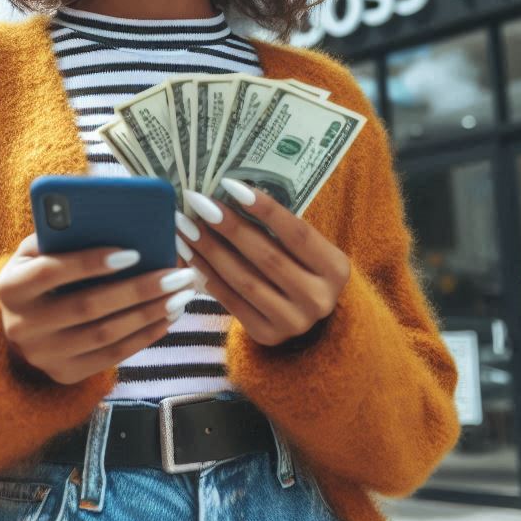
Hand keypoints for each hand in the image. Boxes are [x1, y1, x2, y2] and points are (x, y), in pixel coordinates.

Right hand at [0, 233, 199, 384]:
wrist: (20, 323)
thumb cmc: (39, 272)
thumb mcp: (37, 250)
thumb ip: (63, 234)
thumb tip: (110, 218)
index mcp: (10, 286)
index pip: (51, 272)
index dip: (90, 262)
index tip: (133, 252)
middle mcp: (22, 326)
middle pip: (87, 307)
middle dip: (138, 289)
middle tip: (177, 275)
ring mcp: (44, 355)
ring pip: (105, 335)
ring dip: (149, 313)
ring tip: (182, 294)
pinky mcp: (65, 374)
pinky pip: (113, 356)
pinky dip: (145, 336)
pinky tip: (169, 317)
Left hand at [177, 178, 350, 347]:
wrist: (309, 320)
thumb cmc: (302, 269)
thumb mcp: (307, 251)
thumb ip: (280, 230)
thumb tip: (230, 195)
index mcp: (335, 269)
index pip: (297, 233)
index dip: (265, 209)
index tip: (231, 185)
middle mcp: (319, 299)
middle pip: (267, 257)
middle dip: (228, 227)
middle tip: (198, 203)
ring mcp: (293, 322)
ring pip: (244, 280)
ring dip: (209, 251)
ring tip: (185, 228)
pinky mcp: (267, 335)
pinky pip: (232, 301)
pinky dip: (208, 276)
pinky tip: (190, 255)